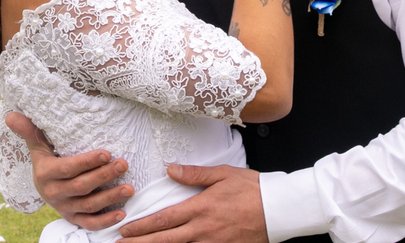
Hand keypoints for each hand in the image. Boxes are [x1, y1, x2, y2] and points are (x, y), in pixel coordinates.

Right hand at [3, 112, 132, 229]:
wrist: (44, 186)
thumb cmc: (46, 159)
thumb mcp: (38, 146)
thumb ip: (29, 130)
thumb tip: (11, 114)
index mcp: (45, 174)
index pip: (68, 168)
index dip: (87, 162)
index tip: (106, 153)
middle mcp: (53, 194)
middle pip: (82, 186)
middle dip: (104, 176)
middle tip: (123, 164)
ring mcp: (64, 208)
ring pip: (89, 206)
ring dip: (110, 197)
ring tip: (129, 188)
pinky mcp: (73, 219)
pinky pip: (90, 224)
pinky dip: (106, 221)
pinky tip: (121, 213)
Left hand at [119, 164, 265, 241]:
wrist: (279, 210)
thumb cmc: (252, 189)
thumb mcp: (222, 174)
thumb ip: (194, 174)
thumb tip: (170, 170)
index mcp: (200, 208)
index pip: (164, 219)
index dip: (142, 226)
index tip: (124, 230)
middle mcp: (203, 230)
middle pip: (165, 240)